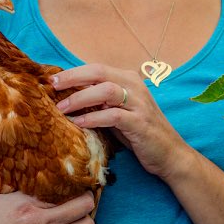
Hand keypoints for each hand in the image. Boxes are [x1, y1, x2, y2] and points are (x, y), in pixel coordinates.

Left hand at [51, 65, 191, 178]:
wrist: (170, 154)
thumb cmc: (140, 133)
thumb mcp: (118, 113)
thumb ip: (100, 102)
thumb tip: (70, 96)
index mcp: (129, 79)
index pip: (97, 68)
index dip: (73, 72)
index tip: (53, 80)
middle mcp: (135, 86)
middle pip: (99, 72)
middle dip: (73, 78)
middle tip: (52, 86)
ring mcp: (139, 104)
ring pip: (105, 91)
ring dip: (80, 98)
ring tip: (62, 108)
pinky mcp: (140, 123)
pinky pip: (112, 115)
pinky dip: (93, 118)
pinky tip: (79, 122)